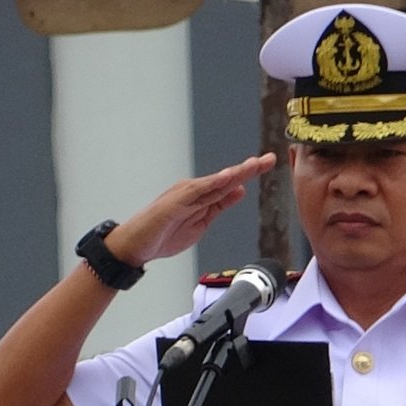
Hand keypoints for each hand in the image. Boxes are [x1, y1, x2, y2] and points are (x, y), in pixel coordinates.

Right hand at [105, 153, 278, 265]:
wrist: (136, 246)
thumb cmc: (164, 234)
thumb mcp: (201, 222)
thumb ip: (219, 205)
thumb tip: (239, 190)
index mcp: (201, 196)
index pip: (229, 183)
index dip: (248, 173)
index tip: (267, 162)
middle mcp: (194, 190)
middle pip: (225, 178)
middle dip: (248, 169)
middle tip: (269, 159)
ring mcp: (184, 195)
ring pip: (214, 182)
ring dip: (234, 173)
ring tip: (253, 165)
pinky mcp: (174, 203)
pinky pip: (196, 192)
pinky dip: (212, 184)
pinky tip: (226, 178)